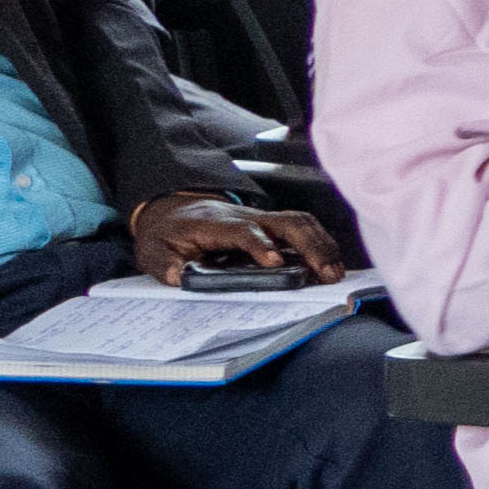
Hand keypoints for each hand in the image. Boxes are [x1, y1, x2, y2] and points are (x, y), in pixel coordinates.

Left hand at [130, 193, 341, 284]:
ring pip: (299, 222)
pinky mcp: (268, 226)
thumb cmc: (167, 233)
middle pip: (285, 221)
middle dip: (311, 246)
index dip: (259, 244)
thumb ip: (166, 265)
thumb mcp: (154, 252)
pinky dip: (320, 243)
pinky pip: (301, 227)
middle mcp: (242, 216)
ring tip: (335, 272)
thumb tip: (179, 277)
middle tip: (326, 273)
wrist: (171, 211)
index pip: (242, 229)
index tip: (274, 263)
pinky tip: (329, 262)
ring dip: (321, 245)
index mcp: (213, 223)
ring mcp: (259, 219)